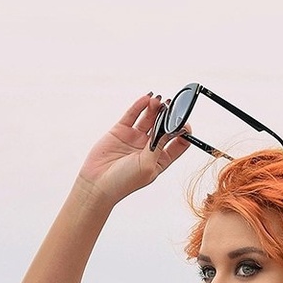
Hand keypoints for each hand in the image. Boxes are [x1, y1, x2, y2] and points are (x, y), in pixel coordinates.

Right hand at [75, 94, 194, 206]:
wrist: (98, 184)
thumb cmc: (124, 182)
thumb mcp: (148, 165)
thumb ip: (159, 145)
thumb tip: (170, 128)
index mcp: (161, 159)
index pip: (178, 142)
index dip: (183, 131)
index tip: (184, 123)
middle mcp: (150, 147)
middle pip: (164, 126)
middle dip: (169, 115)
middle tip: (171, 106)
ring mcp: (135, 138)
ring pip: (149, 118)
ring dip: (155, 108)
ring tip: (158, 101)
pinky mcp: (121, 131)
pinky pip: (133, 114)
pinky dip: (140, 105)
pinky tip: (147, 98)